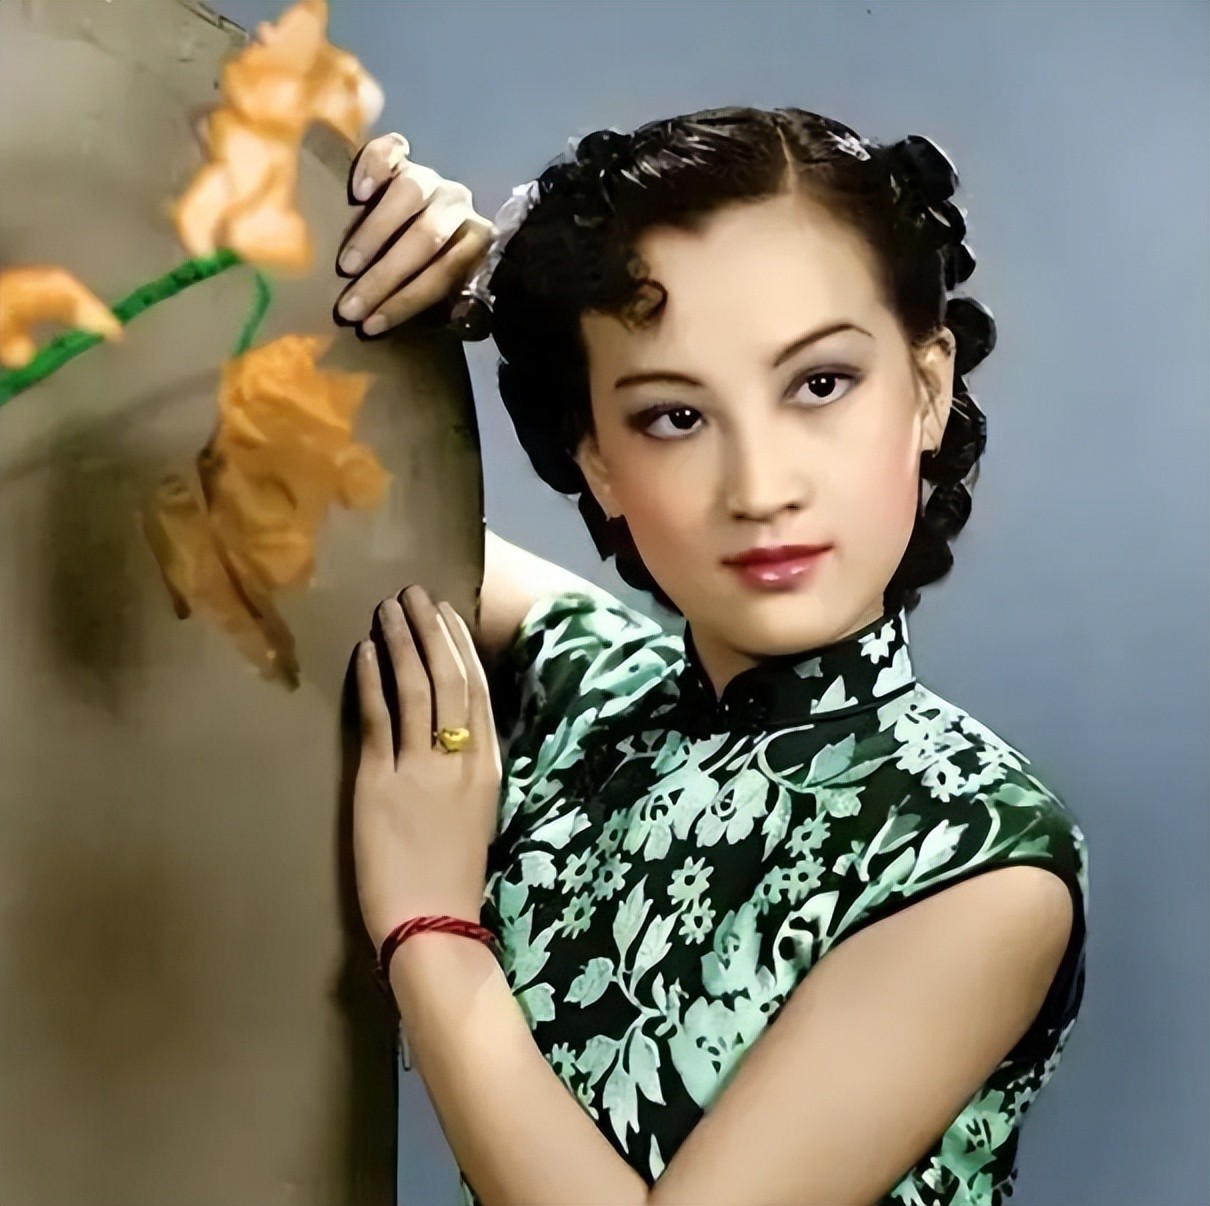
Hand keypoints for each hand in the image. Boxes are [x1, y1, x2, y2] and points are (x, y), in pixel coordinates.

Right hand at [334, 132, 493, 334]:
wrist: (432, 218)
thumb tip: (440, 318)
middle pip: (425, 238)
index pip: (443, 275)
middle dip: (384, 277)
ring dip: (375, 232)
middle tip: (349, 305)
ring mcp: (431, 178)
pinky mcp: (405, 158)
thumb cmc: (433, 268)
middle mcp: (456, 205)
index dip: (405, 303)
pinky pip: (392, 150)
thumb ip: (447, 301)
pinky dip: (374, 167)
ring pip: (409, 194)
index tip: (370, 326)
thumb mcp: (446, 291)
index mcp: (474, 242)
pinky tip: (357, 193)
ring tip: (347, 265)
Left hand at [353, 584, 502, 950]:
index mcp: (488, 767)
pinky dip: (373, 679)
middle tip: (415, 592)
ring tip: (389, 608)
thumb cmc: (454, 877)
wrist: (432, 924)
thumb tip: (450, 733)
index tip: (448, 613)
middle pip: (450, 677)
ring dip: (402, 641)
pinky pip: (378, 718)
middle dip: (432, 629)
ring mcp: (422, 768)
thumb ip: (467, 772)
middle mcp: (460, 758)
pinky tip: (365, 650)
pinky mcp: (381, 782)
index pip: (477, 691)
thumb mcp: (477, 815)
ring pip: (416, 687)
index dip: (461, 646)